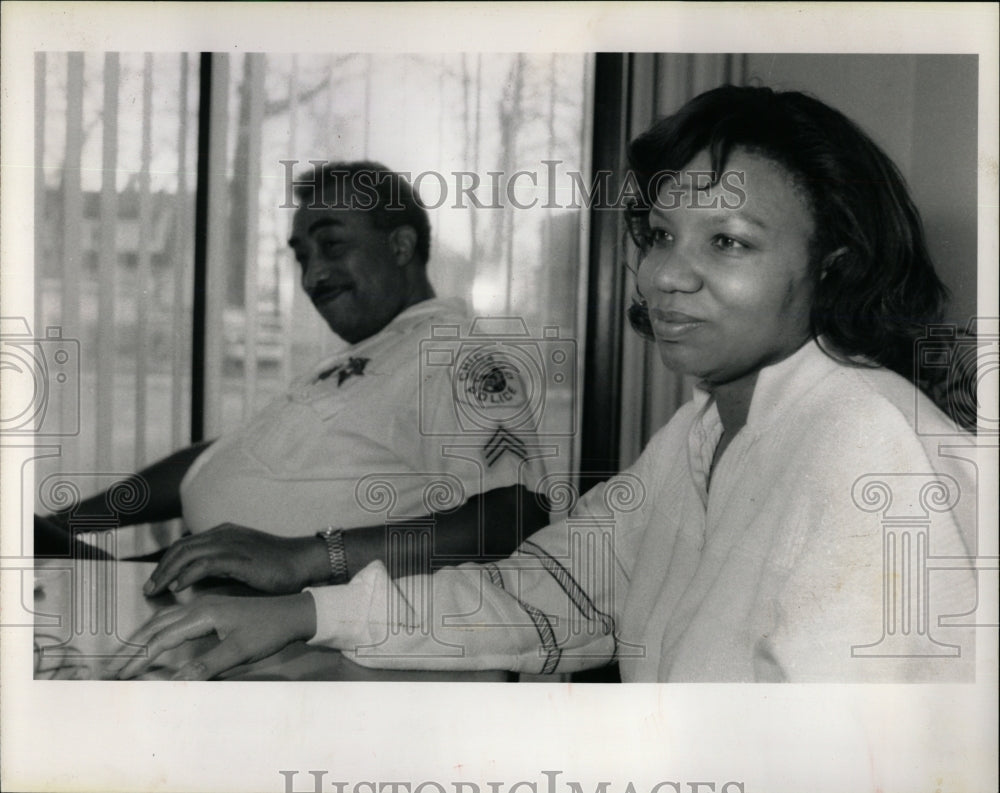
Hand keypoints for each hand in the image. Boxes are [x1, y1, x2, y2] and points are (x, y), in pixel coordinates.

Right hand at [107, 592, 316, 679]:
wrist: (294, 613)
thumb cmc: (269, 632)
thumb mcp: (239, 652)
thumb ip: (207, 666)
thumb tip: (175, 682)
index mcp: (203, 613)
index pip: (161, 639)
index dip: (139, 660)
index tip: (120, 677)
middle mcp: (199, 605)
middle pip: (156, 625)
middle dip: (132, 647)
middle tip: (113, 667)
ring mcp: (205, 604)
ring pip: (164, 618)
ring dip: (143, 635)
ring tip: (125, 653)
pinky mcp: (211, 607)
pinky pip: (175, 616)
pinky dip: (158, 627)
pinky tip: (155, 635)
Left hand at [144, 523, 328, 595]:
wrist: (303, 561)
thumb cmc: (277, 569)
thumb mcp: (243, 563)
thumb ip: (221, 568)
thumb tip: (196, 582)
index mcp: (224, 534)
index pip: (185, 544)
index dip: (167, 562)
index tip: (157, 582)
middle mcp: (224, 534)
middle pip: (180, 547)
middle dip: (161, 568)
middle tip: (149, 589)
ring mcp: (231, 543)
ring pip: (187, 554)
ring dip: (168, 572)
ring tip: (157, 590)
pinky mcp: (238, 557)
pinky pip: (204, 564)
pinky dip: (187, 575)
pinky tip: (179, 588)